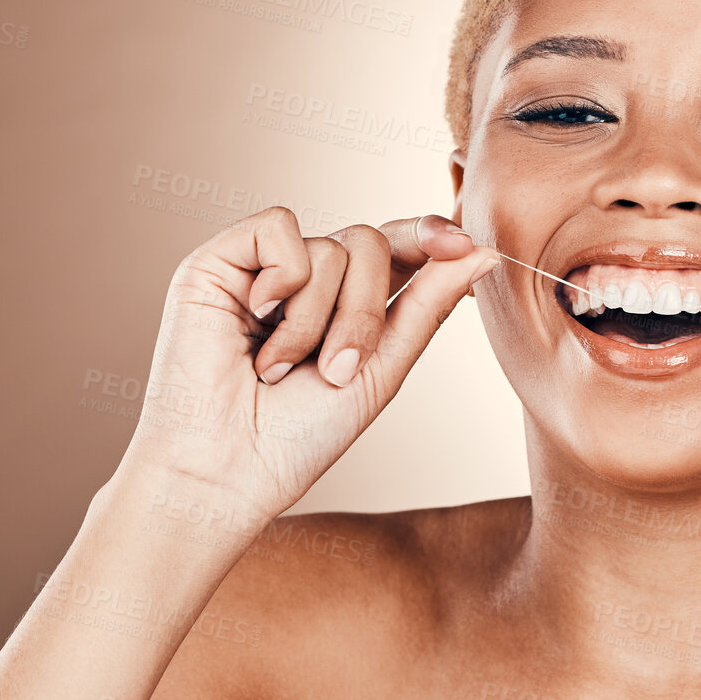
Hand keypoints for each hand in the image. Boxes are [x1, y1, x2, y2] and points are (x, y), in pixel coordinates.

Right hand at [119, 207, 499, 528]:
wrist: (228, 471)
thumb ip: (427, 306)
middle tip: (335, 370)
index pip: (396, 248)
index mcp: (347, 303)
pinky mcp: (218, 261)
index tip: (462, 244)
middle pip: (371, 242)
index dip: (429, 236)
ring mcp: (262, 269)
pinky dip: (282, 280)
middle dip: (365, 312)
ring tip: (280, 368)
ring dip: (319, 319)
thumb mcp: (381, 369)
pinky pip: (278, 228)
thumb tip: (483, 252)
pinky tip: (256, 321)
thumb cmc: (299, 436)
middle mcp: (306, 279)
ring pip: (332, 245)